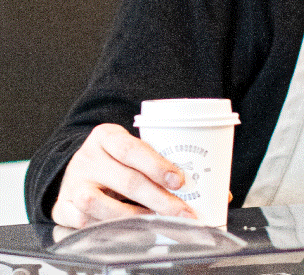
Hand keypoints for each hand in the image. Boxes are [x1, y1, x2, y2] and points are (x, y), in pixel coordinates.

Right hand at [52, 123, 197, 227]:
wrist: (77, 169)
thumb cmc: (112, 159)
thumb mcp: (127, 148)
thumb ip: (148, 159)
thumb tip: (182, 181)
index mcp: (105, 136)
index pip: (132, 149)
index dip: (156, 166)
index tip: (178, 181)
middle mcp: (87, 158)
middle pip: (126, 180)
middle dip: (158, 199)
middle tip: (180, 210)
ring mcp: (73, 183)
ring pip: (99, 204)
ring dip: (132, 215)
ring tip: (153, 219)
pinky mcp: (62, 207)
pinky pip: (84, 223)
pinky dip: (107, 227)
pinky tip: (125, 227)